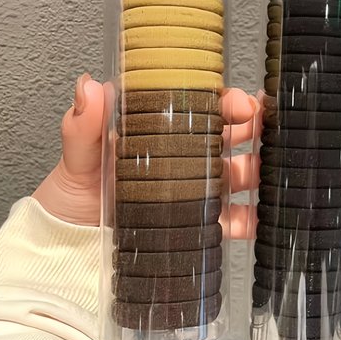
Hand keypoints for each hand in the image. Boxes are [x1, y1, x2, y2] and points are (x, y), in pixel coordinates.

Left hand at [32, 73, 257, 227]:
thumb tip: (89, 87)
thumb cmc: (72, 199)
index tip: (242, 104)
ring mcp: (195, 191)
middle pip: (228, 136)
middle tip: (268, 125)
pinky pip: (233, 220)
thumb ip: (83, 127)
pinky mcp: (199, 225)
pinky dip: (252, 219)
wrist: (68, 251)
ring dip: (259, 169)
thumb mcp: (76, 160)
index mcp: (161, 134)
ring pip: (239, 174)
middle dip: (255, 127)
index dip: (226, 101)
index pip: (200, 108)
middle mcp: (184, 158)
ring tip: (272, 167)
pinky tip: (264, 216)